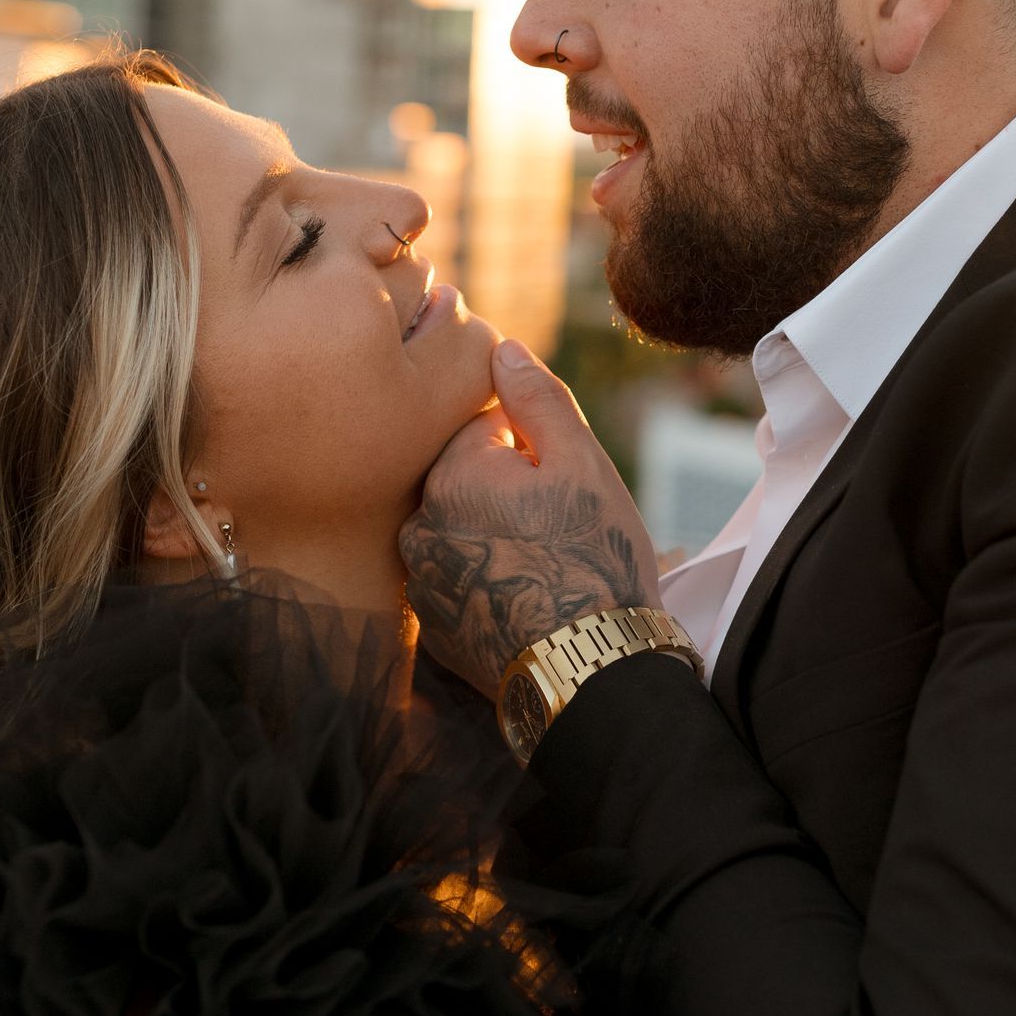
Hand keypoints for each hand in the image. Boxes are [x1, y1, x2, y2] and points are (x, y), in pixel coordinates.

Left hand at [400, 339, 660, 697]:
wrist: (591, 668)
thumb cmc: (595, 558)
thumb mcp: (581, 463)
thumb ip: (537, 398)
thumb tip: (502, 347)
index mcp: (452, 472)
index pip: (483, 429)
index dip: (530, 450)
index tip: (559, 484)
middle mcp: (419, 523)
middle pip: (465, 481)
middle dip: (505, 494)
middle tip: (558, 529)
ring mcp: (421, 580)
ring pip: (457, 532)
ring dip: (490, 538)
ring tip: (544, 568)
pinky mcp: (432, 627)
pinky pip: (455, 583)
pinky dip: (483, 584)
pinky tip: (524, 601)